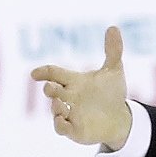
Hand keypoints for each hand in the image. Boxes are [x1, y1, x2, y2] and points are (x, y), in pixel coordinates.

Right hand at [32, 27, 132, 149]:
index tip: (35, 74)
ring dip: (55, 107)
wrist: (120, 118)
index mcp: (73, 81)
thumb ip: (113, 50)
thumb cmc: (111, 94)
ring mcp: (69, 113)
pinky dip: (60, 124)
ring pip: (55, 110)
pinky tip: (63, 120)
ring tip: (61, 104)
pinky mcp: (74, 129)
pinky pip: (61, 128)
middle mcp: (68, 96)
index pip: (53, 73)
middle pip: (51, 91)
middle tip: (51, 88)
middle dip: (49, 89)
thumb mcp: (114, 71)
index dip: (43, 72)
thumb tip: (113, 27)